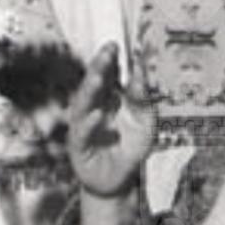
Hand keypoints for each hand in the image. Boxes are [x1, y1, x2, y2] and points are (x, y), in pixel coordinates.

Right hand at [62, 43, 155, 198]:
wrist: (122, 180)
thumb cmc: (132, 146)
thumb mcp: (145, 120)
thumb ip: (142, 97)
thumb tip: (141, 71)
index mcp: (107, 98)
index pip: (106, 75)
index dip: (108, 60)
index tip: (114, 45)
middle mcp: (92, 108)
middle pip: (92, 84)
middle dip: (97, 68)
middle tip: (106, 53)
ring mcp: (83, 126)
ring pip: (82, 105)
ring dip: (89, 90)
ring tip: (97, 77)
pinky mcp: (79, 147)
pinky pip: (82, 133)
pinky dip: (89, 123)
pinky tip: (97, 114)